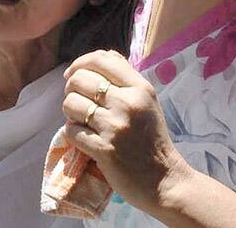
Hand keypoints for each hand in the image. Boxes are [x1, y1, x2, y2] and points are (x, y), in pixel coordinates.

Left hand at [61, 49, 193, 216]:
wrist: (165, 181)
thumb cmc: (152, 139)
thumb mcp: (147, 101)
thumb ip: (125, 77)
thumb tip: (103, 55)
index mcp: (140, 88)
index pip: (100, 59)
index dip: (79, 63)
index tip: (72, 75)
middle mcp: (127, 103)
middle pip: (78, 80)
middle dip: (71, 90)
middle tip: (78, 103)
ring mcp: (115, 126)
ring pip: (70, 104)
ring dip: (71, 113)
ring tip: (82, 121)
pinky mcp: (103, 149)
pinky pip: (71, 130)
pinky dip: (73, 134)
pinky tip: (85, 139)